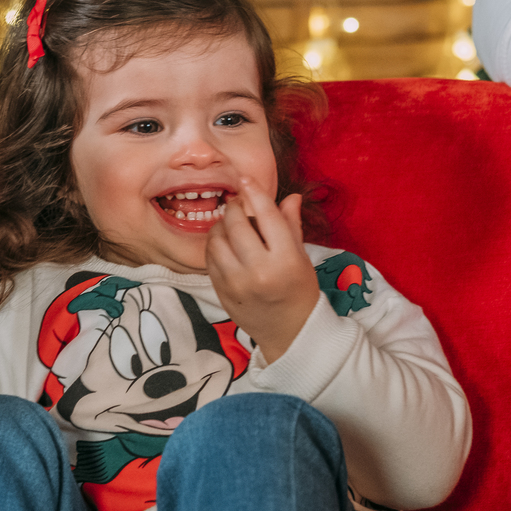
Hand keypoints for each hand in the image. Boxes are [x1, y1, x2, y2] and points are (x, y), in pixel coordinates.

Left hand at [206, 178, 319, 361]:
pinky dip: (214, 245)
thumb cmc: (299, 290)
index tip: (244, 178)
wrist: (289, 331)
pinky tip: (224, 244)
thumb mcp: (301, 257)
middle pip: (236, 224)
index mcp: (285, 259)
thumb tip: (291, 196)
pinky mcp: (221, 291)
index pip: (266, 215)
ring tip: (229, 225)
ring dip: (220, 226)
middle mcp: (260, 270)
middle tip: (237, 205)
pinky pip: (209, 258)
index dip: (254, 192)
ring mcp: (237, 283)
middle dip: (234, 207)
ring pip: (216, 239)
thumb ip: (291, 225)